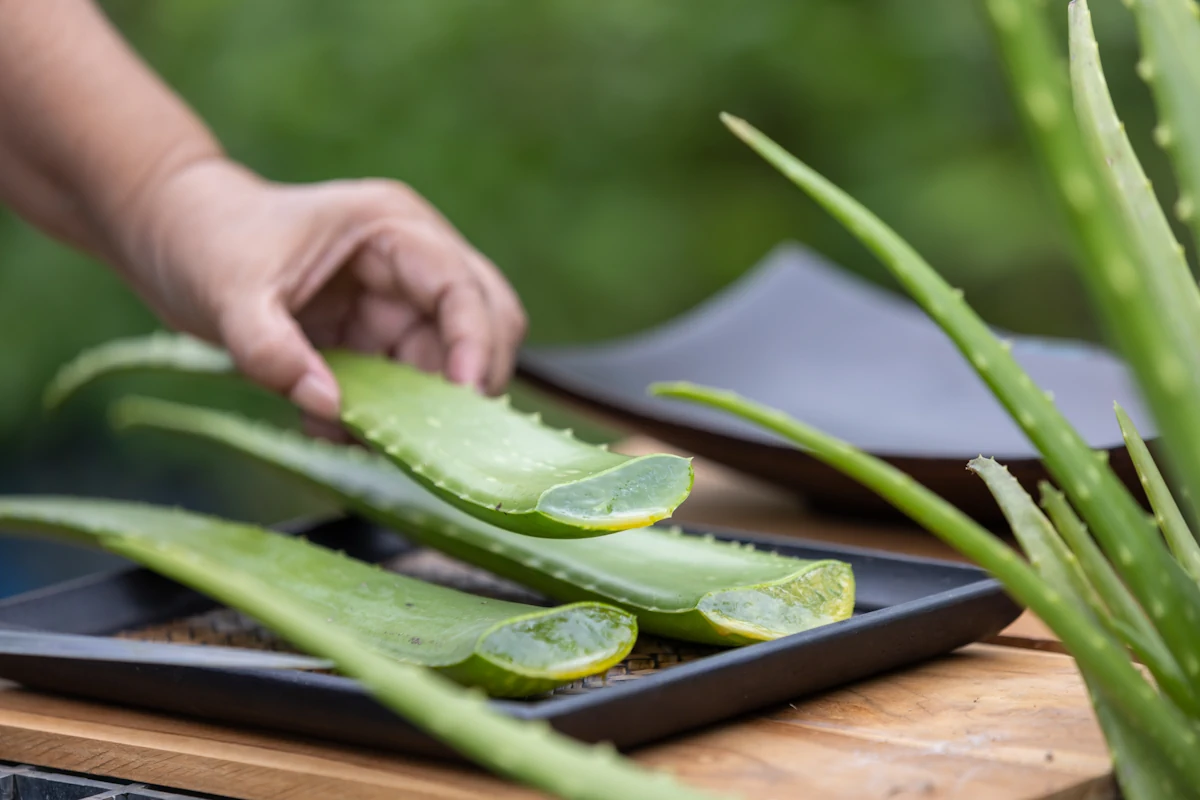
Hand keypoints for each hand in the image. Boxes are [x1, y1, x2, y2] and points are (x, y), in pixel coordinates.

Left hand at [118, 158, 526, 424]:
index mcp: (391, 228)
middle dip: (470, 379)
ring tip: (357, 429)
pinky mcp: (380, 335)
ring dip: (419, 406)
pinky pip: (407, 384)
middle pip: (488, 320)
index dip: (475, 343)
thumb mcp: (230, 297)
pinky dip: (384, 415)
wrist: (171, 236)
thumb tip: (335, 409)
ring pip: (450, 362)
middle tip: (437, 431)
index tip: (464, 400)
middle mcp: (411, 261)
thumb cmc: (204, 242)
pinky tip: (330, 420)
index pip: (461, 286)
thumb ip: (274, 353)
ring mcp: (399, 300)